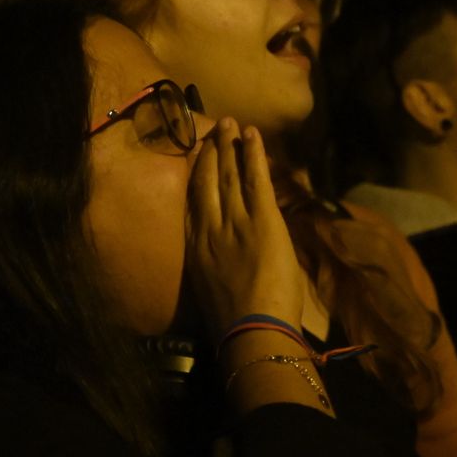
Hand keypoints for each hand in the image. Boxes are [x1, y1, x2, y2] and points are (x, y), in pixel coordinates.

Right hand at [187, 118, 305, 336]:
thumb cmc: (236, 325)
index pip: (194, 204)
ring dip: (230, 146)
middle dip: (211, 153)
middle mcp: (210, 229)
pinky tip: (253, 134)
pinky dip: (254, 154)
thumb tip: (228, 260)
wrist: (251, 332)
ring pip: (229, 175)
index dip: (195, 176)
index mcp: (196, 249)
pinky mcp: (262, 220)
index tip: (198, 156)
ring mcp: (235, 222)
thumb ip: (219, 266)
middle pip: (207, 182)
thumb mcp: (215, 292)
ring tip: (230, 124)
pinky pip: (256, 178)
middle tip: (213, 129)